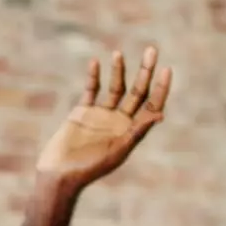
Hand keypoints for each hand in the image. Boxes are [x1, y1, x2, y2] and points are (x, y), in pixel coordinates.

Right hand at [35, 48, 171, 187]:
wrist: (59, 175)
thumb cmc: (89, 168)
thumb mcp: (117, 150)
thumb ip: (137, 131)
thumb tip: (160, 114)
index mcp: (132, 131)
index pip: (152, 105)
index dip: (161, 88)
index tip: (166, 69)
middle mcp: (120, 121)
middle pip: (137, 91)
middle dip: (145, 71)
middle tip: (152, 50)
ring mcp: (101, 116)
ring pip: (115, 88)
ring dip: (119, 70)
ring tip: (118, 53)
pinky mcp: (82, 113)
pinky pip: (90, 91)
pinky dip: (93, 78)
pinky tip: (95, 63)